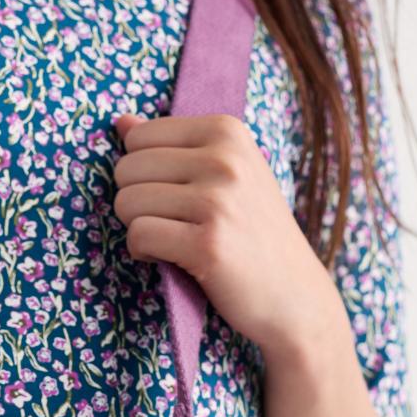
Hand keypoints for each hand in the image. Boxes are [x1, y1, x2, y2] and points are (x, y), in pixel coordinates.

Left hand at [111, 111, 345, 363]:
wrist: (294, 294)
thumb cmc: (252, 232)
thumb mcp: (226, 174)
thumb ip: (172, 145)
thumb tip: (122, 122)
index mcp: (227, 131)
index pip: (138, 137)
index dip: (143, 171)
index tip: (176, 194)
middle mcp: (225, 159)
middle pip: (126, 169)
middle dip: (135, 201)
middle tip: (173, 222)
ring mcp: (218, 201)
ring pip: (126, 203)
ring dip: (138, 228)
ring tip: (174, 240)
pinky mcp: (207, 244)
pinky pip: (138, 235)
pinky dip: (144, 253)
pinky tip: (173, 259)